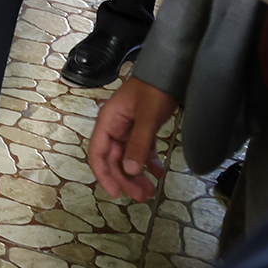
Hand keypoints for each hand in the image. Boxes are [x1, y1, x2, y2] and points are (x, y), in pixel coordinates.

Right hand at [88, 77, 175, 200]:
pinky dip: (148, 163)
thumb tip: (129, 170)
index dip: (104, 174)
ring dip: (137, 175)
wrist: (170, 71)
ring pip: (127, 158)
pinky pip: (140, 151)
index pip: (98, 153)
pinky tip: (158, 173)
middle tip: (142, 196)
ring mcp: (127, 128)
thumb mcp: (148, 116)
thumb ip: (139, 143)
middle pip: (114, 159)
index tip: (115, 193)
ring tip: (150, 191)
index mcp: (108, 121)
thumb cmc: (154, 89)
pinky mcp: (141, 129)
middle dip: (126, 179)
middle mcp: (114, 127)